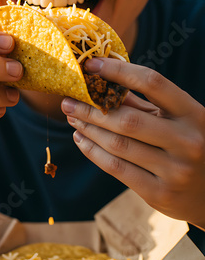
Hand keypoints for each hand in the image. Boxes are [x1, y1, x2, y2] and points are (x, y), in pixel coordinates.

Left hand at [62, 57, 204, 229]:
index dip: (118, 70)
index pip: (152, 82)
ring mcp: (175, 171)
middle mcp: (187, 141)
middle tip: (68, 100)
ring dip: (88, 128)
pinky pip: (117, 169)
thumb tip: (102, 81)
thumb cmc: (191, 144)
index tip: (90, 65)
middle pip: (126, 119)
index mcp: (194, 114)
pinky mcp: (160, 194)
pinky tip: (81, 139)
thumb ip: (145, 103)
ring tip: (72, 118)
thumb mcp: (178, 118)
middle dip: (90, 108)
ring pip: (118, 144)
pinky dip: (93, 152)